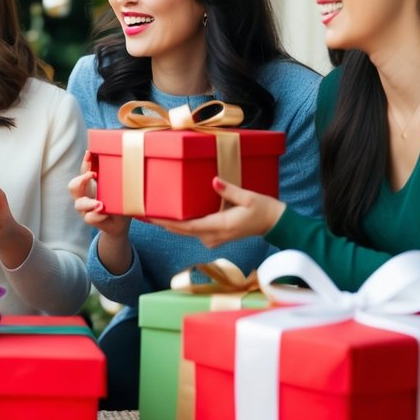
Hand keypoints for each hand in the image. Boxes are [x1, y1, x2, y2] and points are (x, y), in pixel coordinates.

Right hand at [68, 152, 131, 273]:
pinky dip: (97, 216)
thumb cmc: (119, 203)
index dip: (85, 162)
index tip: (90, 154)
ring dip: (88, 203)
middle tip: (93, 175)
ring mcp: (85, 209)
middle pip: (73, 186)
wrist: (119, 224)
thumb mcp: (120, 189)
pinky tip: (104, 213)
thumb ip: (120, 178)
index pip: (84, 170)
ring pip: (78, 204)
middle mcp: (84, 196)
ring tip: (100, 204)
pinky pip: (89, 218)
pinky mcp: (90, 220)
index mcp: (90, 184)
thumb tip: (131, 159)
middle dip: (81, 180)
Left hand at [150, 177, 285, 247]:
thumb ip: (230, 190)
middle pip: (182, 231)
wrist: (274, 224)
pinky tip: (173, 217)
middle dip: (164, 223)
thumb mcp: (248, 197)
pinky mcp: (216, 237)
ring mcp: (214, 239)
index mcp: (220, 226)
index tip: (153, 217)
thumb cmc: (262, 209)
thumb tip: (214, 181)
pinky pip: (194, 231)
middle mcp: (214, 236)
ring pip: (187, 232)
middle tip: (145, 214)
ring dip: (172, 225)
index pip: (188, 226)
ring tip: (154, 214)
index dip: (168, 222)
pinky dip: (182, 225)